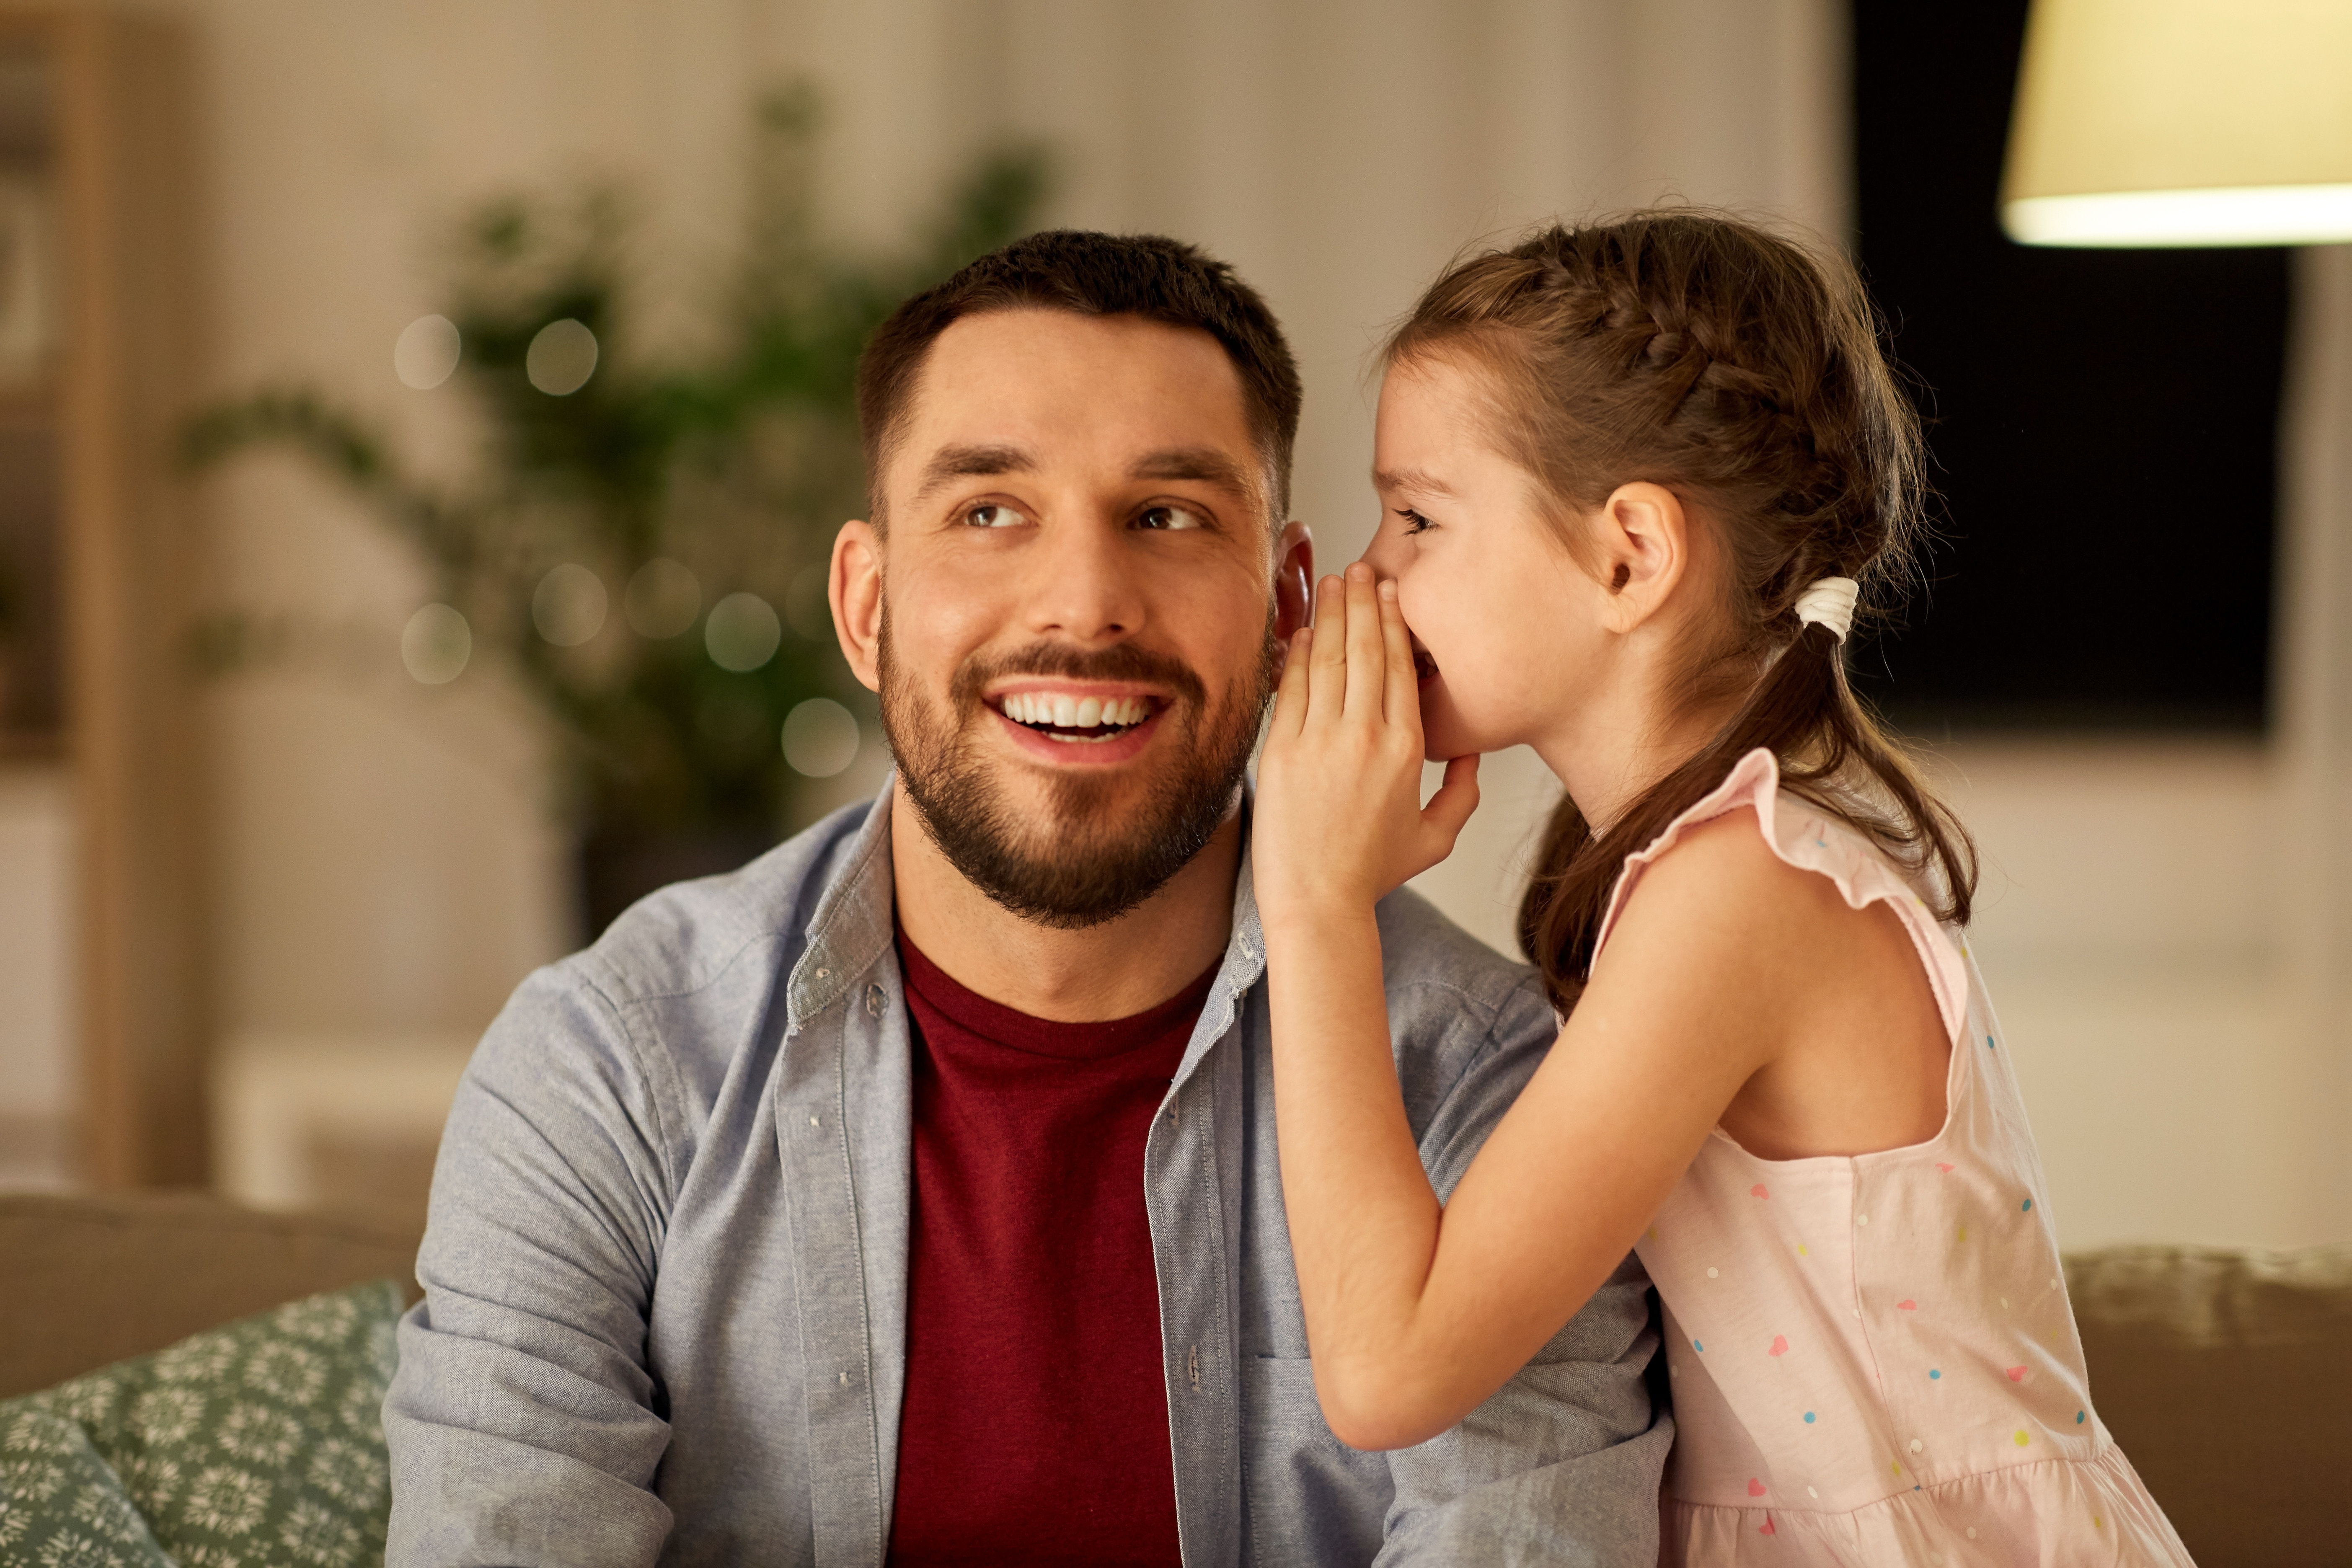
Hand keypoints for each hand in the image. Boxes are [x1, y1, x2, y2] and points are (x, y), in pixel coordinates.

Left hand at [1254, 564, 1479, 925]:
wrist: (1317, 903)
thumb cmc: (1371, 874)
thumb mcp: (1435, 839)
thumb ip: (1461, 795)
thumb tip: (1471, 757)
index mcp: (1406, 750)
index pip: (1400, 668)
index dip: (1393, 622)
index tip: (1389, 592)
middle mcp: (1365, 737)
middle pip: (1366, 650)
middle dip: (1363, 602)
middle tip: (1360, 569)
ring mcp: (1321, 741)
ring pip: (1328, 659)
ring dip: (1329, 615)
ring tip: (1331, 582)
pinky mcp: (1283, 751)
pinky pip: (1291, 688)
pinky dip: (1295, 653)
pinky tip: (1300, 630)